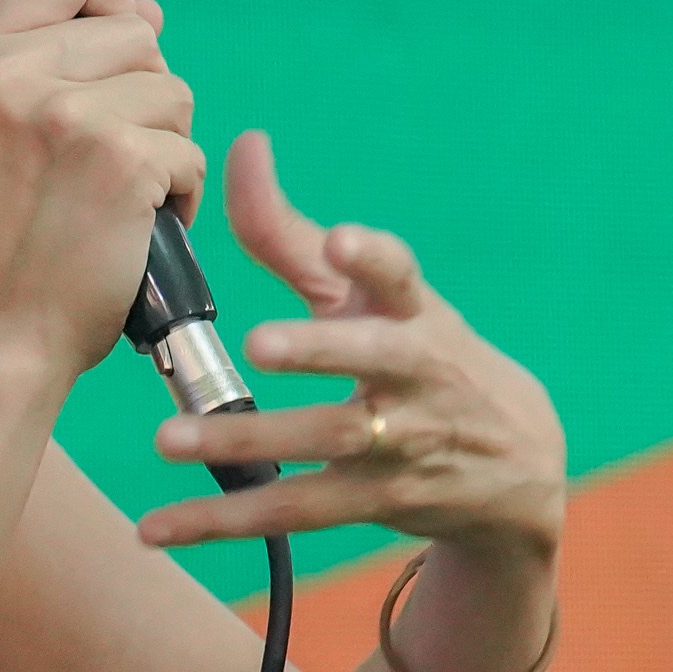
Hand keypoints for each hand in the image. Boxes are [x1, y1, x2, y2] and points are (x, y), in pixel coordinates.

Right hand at [0, 0, 204, 382]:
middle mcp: (8, 68)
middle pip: (138, 30)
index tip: (107, 57)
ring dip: (166, 145)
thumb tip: (147, 10)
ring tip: (114, 194)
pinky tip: (135, 226)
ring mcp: (65, 110)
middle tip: (99, 158)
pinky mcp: (120, 157)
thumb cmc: (3, 237)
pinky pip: (192, 149)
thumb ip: (58, 57)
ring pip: (174, 89)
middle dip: (144, 92)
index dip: (109, 0)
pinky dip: (181, 193)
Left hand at [143, 134, 569, 562]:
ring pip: (326, 443)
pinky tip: (156, 525)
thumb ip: (295, 234)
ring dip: (247, 441)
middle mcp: (417, 375)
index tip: (344, 242)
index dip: (374, 259)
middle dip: (322, 350)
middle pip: (373, 362)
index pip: (403, 276)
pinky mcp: (374, 501)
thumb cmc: (419, 355)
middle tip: (259, 343)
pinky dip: (221, 521)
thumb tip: (242, 145)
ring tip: (169, 437)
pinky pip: (292, 512)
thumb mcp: (373, 298)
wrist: (516, 463)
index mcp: (416, 312)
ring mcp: (401, 442)